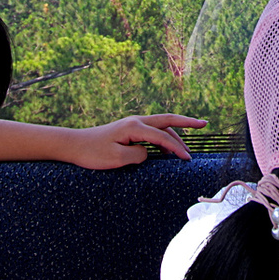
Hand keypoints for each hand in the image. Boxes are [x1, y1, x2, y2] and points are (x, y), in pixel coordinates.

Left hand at [67, 114, 206, 168]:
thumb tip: (148, 153)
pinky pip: (152, 131)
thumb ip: (138, 155)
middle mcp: (135, 121)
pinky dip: (164, 136)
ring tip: (186, 147)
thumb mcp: (116, 159)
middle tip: (204, 124)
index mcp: (134, 126)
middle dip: (186, 122)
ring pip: (160, 126)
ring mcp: (132, 124)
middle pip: (167, 120)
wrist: (74, 145)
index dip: (177, 148)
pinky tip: (168, 145)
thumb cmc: (92, 153)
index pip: (162, 136)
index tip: (187, 159)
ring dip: (175, 134)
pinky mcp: (128, 130)